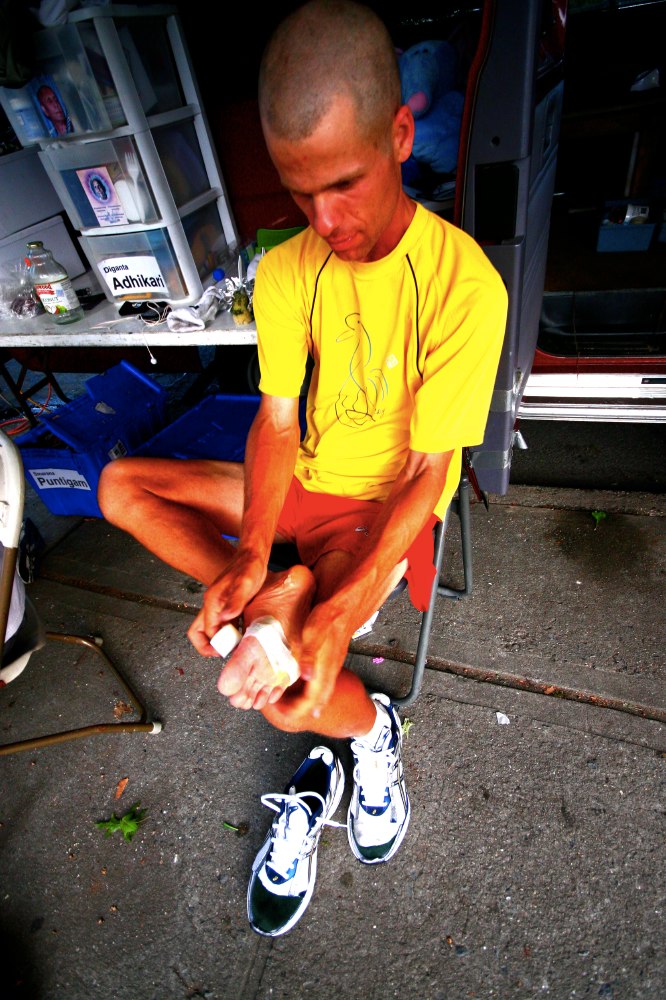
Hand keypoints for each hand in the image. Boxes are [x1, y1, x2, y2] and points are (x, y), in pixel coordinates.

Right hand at [187, 549, 265, 655]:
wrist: (253, 554)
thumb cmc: (250, 567)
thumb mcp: (246, 584)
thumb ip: (236, 600)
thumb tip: (225, 618)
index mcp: (212, 601)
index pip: (206, 631)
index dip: (217, 644)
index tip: (231, 648)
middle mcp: (211, 604)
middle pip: (199, 632)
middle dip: (209, 646)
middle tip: (228, 651)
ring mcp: (218, 605)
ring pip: (211, 629)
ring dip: (221, 640)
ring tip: (239, 644)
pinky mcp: (227, 604)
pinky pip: (223, 624)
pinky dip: (230, 632)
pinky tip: (245, 632)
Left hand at [272, 606, 350, 721]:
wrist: (346, 608)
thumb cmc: (329, 618)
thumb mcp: (314, 633)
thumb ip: (310, 655)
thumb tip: (306, 676)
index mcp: (324, 669)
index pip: (310, 701)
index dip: (295, 710)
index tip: (279, 710)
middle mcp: (329, 673)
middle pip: (315, 703)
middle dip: (297, 710)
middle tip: (279, 711)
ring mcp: (331, 669)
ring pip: (320, 695)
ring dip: (305, 703)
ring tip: (288, 705)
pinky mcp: (330, 663)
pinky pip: (321, 685)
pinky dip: (311, 692)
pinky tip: (303, 688)